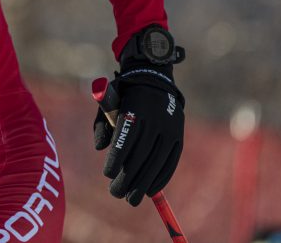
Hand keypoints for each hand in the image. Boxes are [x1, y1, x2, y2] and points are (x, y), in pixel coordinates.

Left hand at [93, 57, 184, 205]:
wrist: (154, 80)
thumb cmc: (124, 96)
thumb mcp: (109, 102)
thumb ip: (102, 125)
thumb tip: (100, 148)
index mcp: (135, 108)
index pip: (127, 137)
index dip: (117, 158)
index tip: (107, 174)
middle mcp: (155, 119)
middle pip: (142, 154)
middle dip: (128, 177)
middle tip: (115, 193)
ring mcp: (170, 128)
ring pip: (157, 161)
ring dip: (144, 183)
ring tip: (131, 199)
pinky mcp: (179, 137)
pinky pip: (171, 161)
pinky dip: (160, 178)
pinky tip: (150, 191)